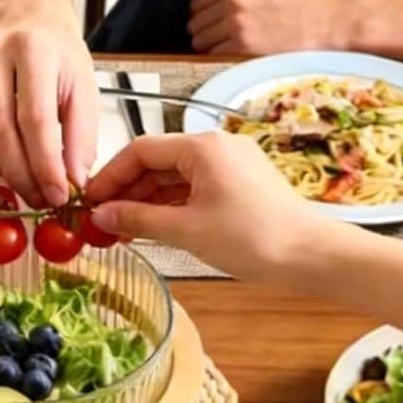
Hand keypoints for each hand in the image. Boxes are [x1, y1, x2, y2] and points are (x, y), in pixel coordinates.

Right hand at [0, 15, 98, 207]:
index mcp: (32, 49)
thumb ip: (81, 135)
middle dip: (23, 176)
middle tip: (43, 200)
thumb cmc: (55, 51)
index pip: (35, 119)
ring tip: (29, 185)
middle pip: (0, 131)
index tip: (60, 195)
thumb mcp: (83, 85)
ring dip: (3, 172)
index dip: (45, 165)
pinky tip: (7, 162)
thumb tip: (73, 181)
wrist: (22, 13)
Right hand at [85, 131, 337, 278]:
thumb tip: (102, 215)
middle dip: (126, 191)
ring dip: (147, 201)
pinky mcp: (240, 184)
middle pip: (156, 162)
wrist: (313, 256)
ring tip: (122, 229)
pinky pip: (194, 188)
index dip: (109, 176)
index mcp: (201, 147)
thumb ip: (138, 218)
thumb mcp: (186, 230)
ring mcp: (230, 164)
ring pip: (174, 177)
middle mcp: (215, 147)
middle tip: (100, 220)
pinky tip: (154, 227)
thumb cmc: (254, 238)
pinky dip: (171, 206)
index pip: (140, 151)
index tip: (89, 202)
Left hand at [187, 0, 351, 55]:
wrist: (333, 22)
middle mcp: (232, 0)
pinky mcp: (242, 45)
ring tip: (234, 55)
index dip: (204, 20)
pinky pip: (213, 58)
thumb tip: (217, 19)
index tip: (213, 30)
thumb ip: (240, 0)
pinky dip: (221, 63)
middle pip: (194, 25)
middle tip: (224, 46)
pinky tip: (239, 62)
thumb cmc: (308, 9)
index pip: (197, 4)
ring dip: (211, 52)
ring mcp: (235, 22)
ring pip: (199, 43)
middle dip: (206, 37)